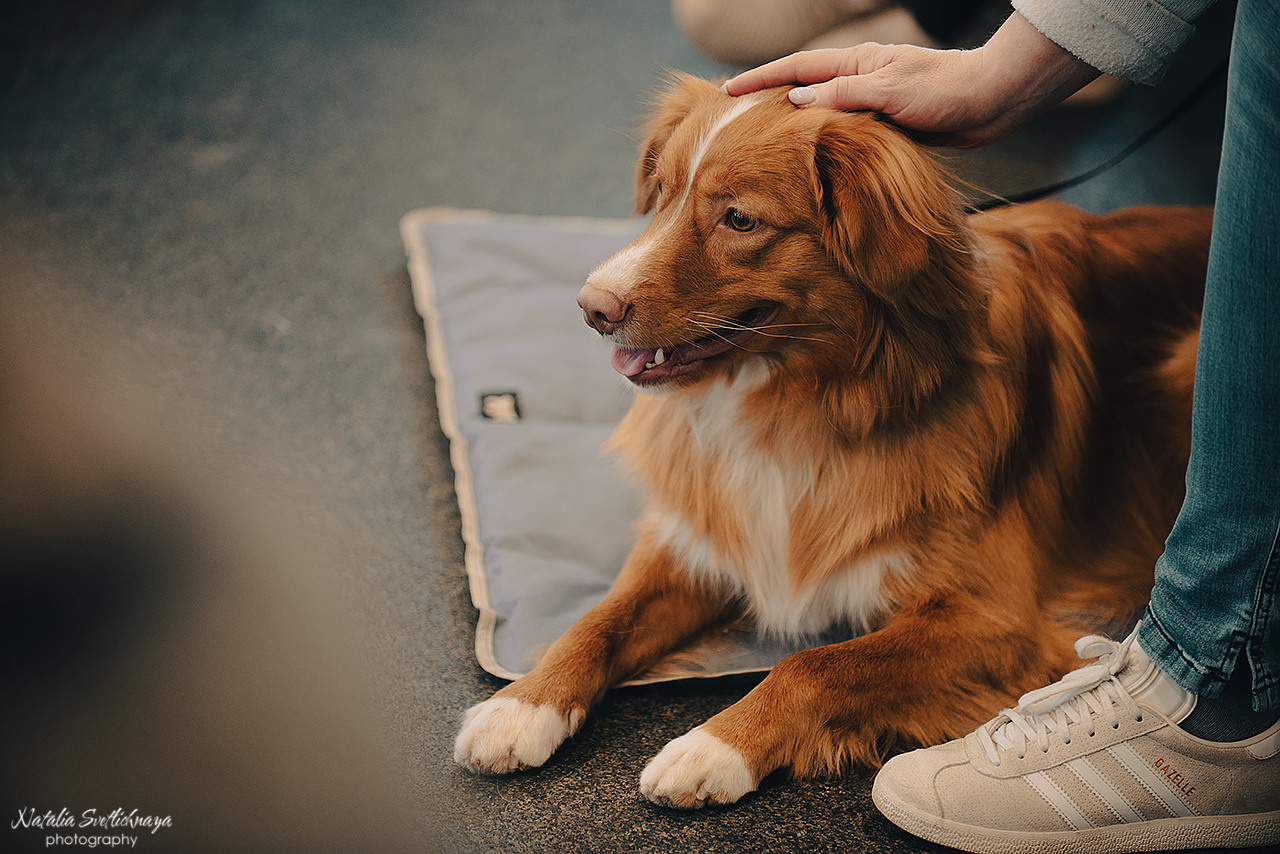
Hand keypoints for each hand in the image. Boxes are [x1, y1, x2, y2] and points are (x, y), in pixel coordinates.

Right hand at [724, 13, 1100, 147]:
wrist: (993, 101)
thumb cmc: (946, 92)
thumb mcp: (890, 93)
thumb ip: (843, 97)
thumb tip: (796, 103)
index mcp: (855, 63)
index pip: (795, 69)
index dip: (759, 81)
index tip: (727, 92)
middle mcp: (858, 79)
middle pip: (800, 88)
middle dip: (765, 99)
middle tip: (730, 116)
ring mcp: (869, 101)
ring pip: (817, 113)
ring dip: (788, 124)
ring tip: (758, 142)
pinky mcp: (883, 124)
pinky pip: (838, 133)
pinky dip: (816, 142)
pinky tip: (805, 159)